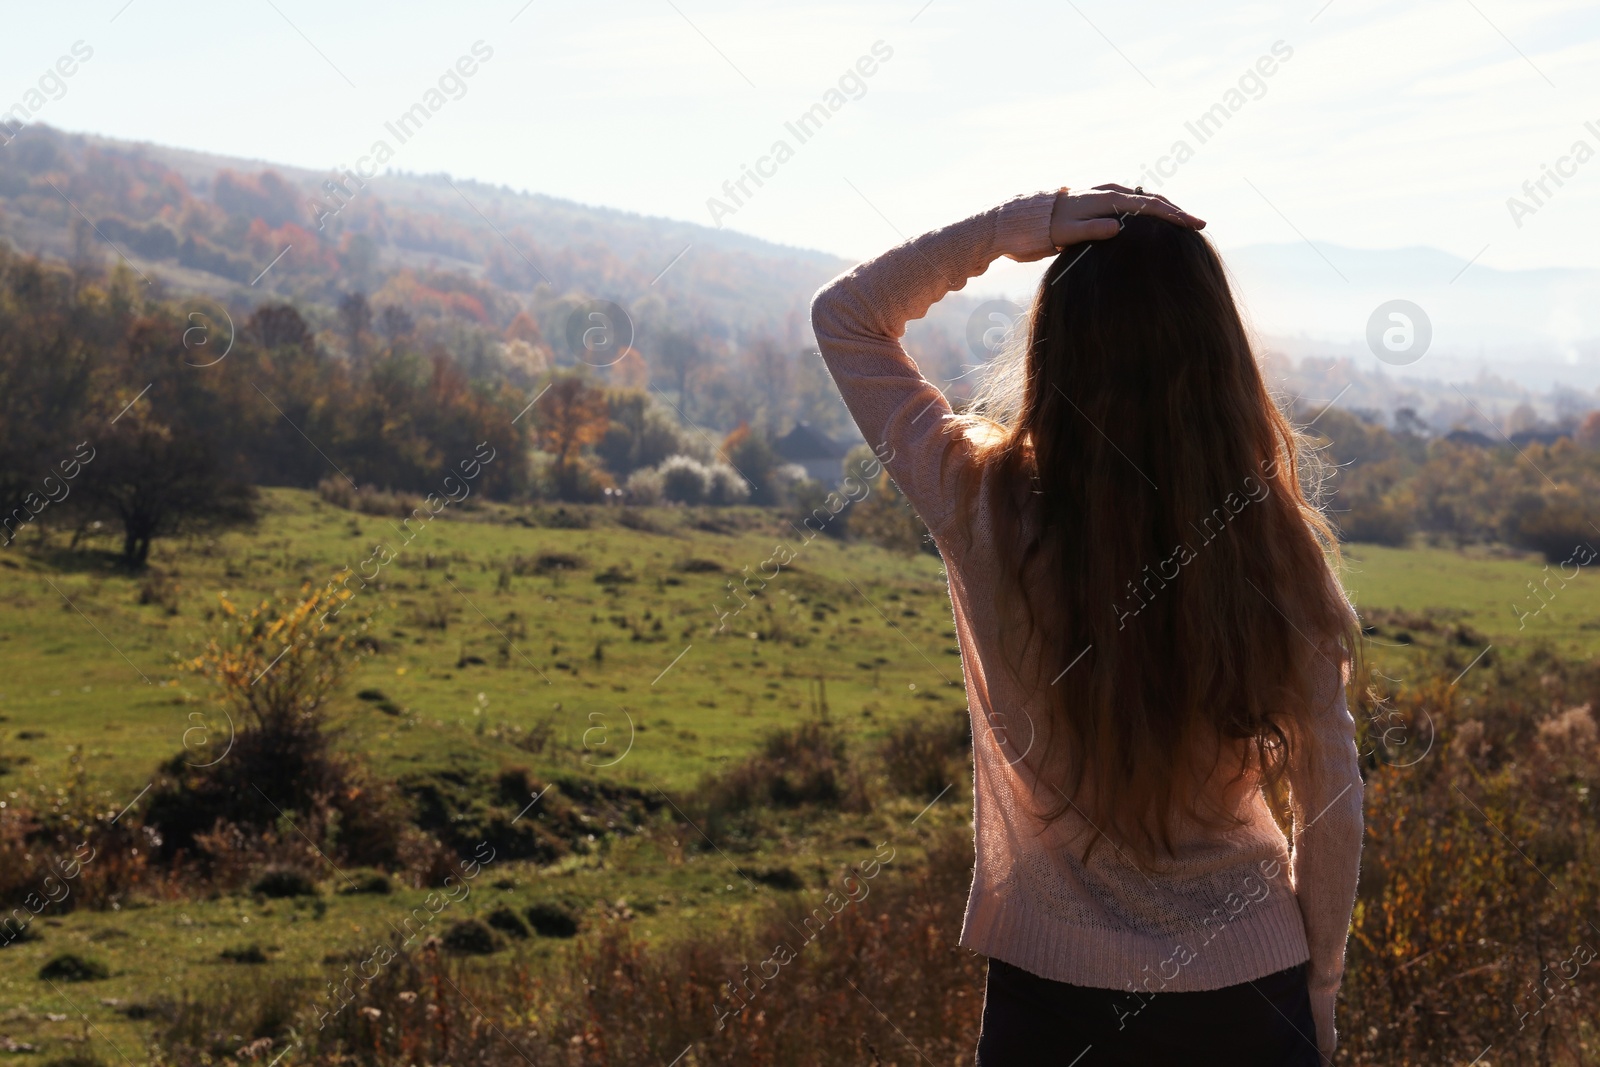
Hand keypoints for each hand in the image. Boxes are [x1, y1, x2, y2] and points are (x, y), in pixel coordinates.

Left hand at [1048, 184, 1204, 248]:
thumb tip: (1118, 227)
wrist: (1031, 216)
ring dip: (1165, 210)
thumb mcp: (1068, 233)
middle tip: (1199, 224)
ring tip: (1184, 223)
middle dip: (1177, 211)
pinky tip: (1157, 222)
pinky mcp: (1104, 200)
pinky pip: (1134, 203)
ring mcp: (1108, 194)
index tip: (1195, 224)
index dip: (1174, 215)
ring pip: (1145, 199)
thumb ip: (1093, 230)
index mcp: (1108, 200)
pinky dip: (1150, 211)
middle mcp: (1111, 192)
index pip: (1150, 206)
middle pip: (1153, 199)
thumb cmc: (1049, 228)